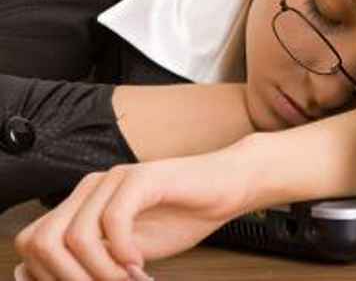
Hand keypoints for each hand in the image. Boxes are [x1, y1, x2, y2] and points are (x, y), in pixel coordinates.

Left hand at [13, 139, 258, 280]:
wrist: (227, 186)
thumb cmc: (184, 214)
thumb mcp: (130, 251)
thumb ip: (95, 262)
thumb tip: (51, 280)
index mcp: (83, 202)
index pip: (34, 242)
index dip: (49, 276)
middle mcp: (92, 187)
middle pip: (44, 240)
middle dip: (69, 278)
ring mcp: (117, 179)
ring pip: (75, 235)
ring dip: (99, 271)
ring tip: (127, 278)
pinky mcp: (143, 178)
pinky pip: (113, 221)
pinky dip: (123, 252)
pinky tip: (140, 262)